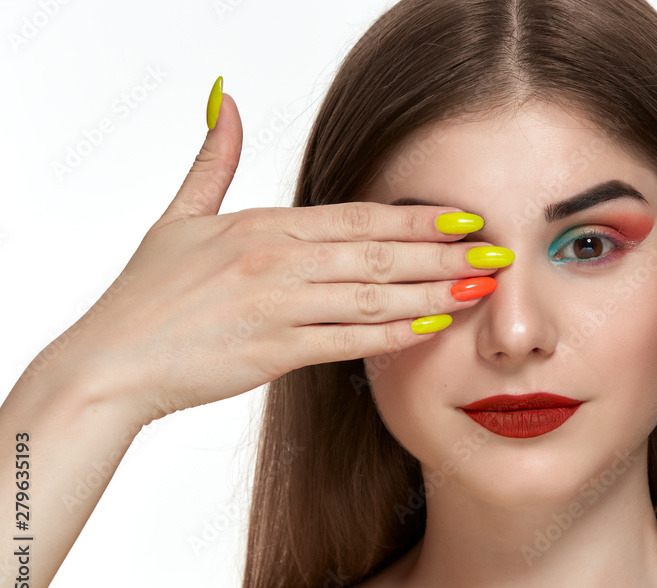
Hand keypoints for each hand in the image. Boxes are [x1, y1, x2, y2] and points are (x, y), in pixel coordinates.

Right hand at [59, 88, 501, 424]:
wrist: (111, 363)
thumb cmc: (147, 295)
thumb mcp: (178, 218)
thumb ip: (213, 161)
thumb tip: (228, 104)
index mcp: (262, 226)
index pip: (356, 216)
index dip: (414, 215)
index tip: (462, 216)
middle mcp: (276, 260)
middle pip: (377, 251)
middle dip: (443, 251)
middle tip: (496, 252)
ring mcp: (277, 306)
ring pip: (372, 294)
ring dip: (433, 290)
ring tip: (480, 289)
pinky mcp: (273, 352)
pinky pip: (348, 340)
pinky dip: (393, 333)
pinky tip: (431, 327)